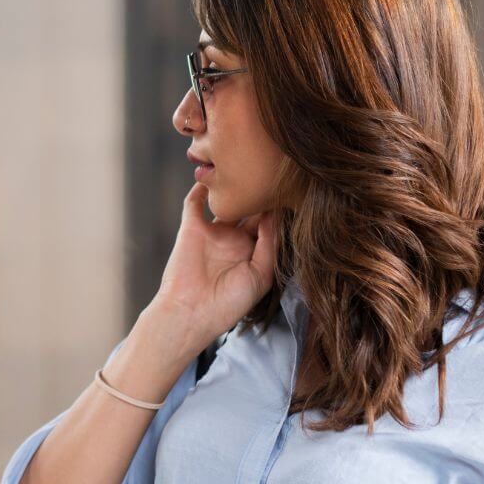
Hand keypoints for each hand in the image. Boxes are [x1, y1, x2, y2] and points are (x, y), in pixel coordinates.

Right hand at [147, 183, 281, 351]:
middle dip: (261, 195)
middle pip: (250, 210)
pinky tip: (212, 175)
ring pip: (227, 203)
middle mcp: (233, 240)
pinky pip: (194, 203)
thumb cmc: (228, 303)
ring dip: (234, 188)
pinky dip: (200, 189)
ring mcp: (212, 233)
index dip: (279, 210)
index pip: (269, 225)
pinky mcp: (191, 229)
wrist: (192, 314)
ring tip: (248, 169)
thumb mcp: (261, 276)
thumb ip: (269, 244)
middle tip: (273, 175)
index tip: (292, 192)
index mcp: (252, 253)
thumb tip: (274, 214)